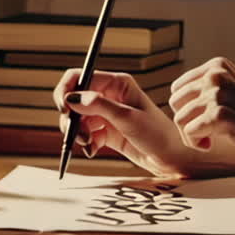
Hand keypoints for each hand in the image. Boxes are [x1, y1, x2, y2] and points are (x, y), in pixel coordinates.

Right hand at [54, 70, 191, 176]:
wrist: (171, 158)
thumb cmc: (158, 134)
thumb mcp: (128, 118)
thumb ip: (99, 106)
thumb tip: (72, 98)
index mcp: (117, 84)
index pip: (80, 76)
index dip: (66, 90)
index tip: (64, 109)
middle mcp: (109, 96)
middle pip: (74, 99)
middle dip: (70, 117)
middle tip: (74, 134)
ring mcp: (107, 114)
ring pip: (77, 119)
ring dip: (76, 132)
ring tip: (87, 144)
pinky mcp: (106, 131)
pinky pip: (85, 134)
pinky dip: (86, 143)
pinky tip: (93, 150)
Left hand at [168, 57, 234, 166]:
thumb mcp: (232, 91)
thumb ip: (207, 88)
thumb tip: (173, 98)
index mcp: (218, 65)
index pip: (178, 89)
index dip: (188, 110)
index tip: (207, 121)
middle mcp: (216, 74)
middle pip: (175, 103)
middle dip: (187, 122)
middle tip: (208, 133)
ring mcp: (219, 93)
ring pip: (179, 119)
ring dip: (192, 136)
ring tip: (212, 140)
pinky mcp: (221, 114)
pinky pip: (189, 132)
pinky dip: (197, 144)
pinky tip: (213, 145)